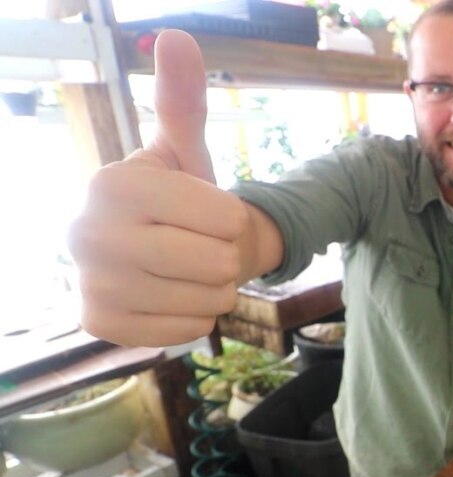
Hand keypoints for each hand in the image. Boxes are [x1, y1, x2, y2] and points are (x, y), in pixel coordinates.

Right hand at [68, 30, 247, 346]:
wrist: (156, 254)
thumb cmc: (179, 200)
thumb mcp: (186, 151)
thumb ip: (183, 101)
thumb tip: (175, 37)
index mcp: (112, 184)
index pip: (225, 217)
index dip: (232, 217)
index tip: (209, 211)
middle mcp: (87, 232)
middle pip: (219, 261)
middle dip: (226, 255)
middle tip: (200, 245)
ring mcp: (90, 282)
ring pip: (209, 298)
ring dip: (215, 288)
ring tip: (186, 269)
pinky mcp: (102, 324)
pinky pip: (191, 328)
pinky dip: (195, 316)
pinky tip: (170, 295)